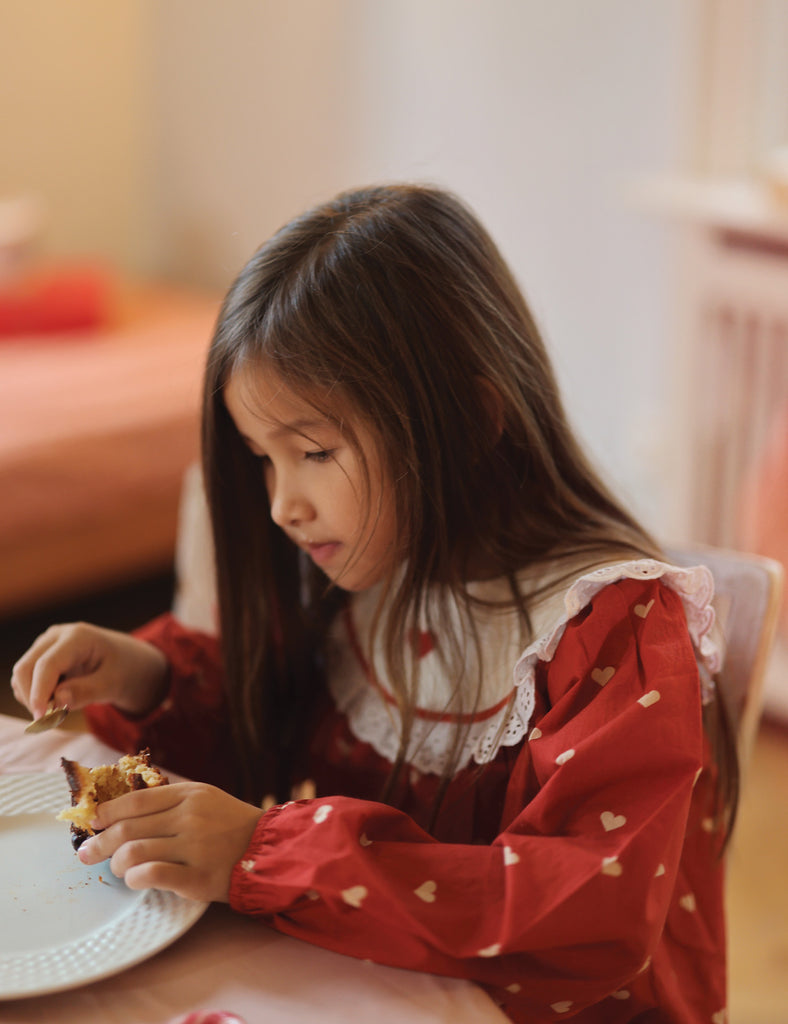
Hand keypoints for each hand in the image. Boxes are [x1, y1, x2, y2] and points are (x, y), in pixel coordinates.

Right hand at [11, 622, 167, 719]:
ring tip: (64, 707)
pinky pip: (27, 680)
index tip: (40, 718)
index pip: (47, 665)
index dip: (39, 693)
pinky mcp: (42, 658)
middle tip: (53, 720)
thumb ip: (86, 692)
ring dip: (34, 698)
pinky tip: (58, 700)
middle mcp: (56, 636)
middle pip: (25, 669)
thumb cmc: (126, 670)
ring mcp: (46, 646)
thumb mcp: (114, 683)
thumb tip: (56, 701)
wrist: (130, 661)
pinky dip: (36, 695)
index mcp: (78, 637)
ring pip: (22, 676)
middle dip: (33, 697)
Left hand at [77, 782, 263, 902]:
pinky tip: (135, 880)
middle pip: (128, 828)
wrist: (268, 849)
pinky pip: (152, 876)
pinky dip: (135, 878)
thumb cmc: (230, 824)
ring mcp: (195, 848)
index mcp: (189, 795)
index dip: (107, 812)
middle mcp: (190, 818)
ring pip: (134, 852)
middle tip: (86, 854)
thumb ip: (169, 801)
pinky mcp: (198, 878)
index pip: (135, 800)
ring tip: (118, 869)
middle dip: (99, 843)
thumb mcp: (204, 799)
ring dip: (116, 864)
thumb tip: (120, 811)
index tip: (92, 822)